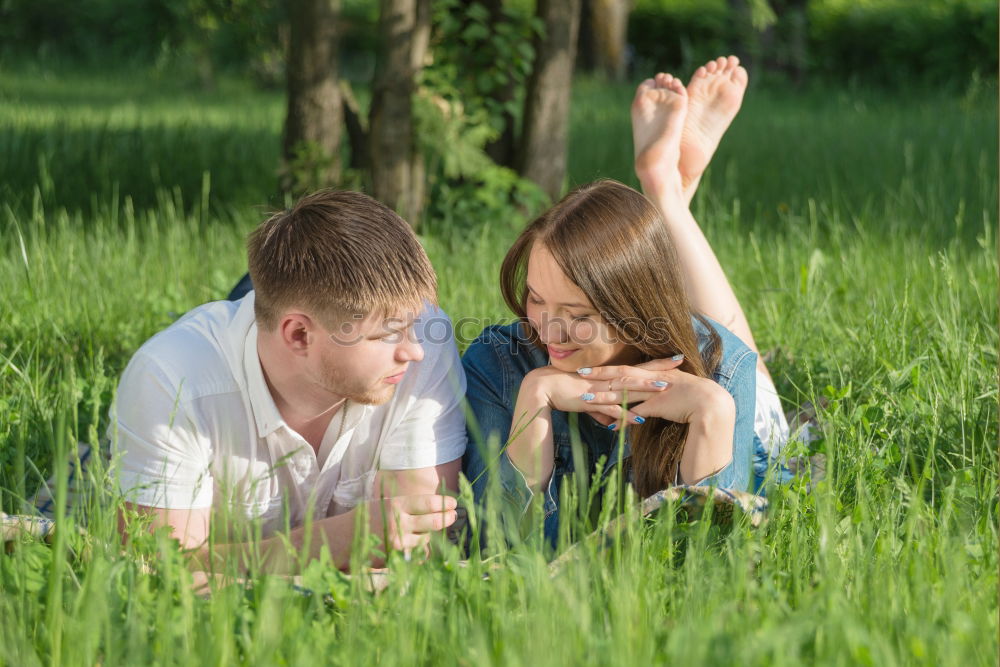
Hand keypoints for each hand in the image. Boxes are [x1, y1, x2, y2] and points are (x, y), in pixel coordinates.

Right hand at [367, 494, 457, 557]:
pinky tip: (412, 544)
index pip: (428, 503)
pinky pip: (416, 553)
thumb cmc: (368, 517)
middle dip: (447, 519)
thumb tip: (435, 507)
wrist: (343, 538)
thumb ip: (407, 506)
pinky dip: (418, 549)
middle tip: (452, 516)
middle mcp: (399, 523)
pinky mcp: (395, 557)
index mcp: (397, 505)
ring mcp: (398, 542)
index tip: (453, 504)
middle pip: (434, 522)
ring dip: (428, 535)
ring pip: (426, 539)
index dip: (445, 503)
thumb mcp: (386, 504)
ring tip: (423, 530)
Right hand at [523, 359, 674, 427]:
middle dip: (658, 370)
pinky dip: (624, 414)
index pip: (637, 368)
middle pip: (637, 374)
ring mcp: (599, 389)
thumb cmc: (565, 391)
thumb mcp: (588, 400)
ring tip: (664, 390)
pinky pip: (610, 408)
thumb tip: (612, 420)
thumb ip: (603, 410)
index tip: (676, 358)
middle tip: (680, 364)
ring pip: (626, 388)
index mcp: (608, 376)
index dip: (657, 364)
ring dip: (644, 389)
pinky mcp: (590, 400)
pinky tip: (637, 419)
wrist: (543, 387)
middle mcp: (606, 379)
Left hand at [576, 356, 732, 425]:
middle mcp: (652, 379)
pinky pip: (637, 413)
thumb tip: (644, 400)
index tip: (587, 369)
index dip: (605, 368)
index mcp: (653, 373)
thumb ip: (657, 392)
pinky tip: (611, 426)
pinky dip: (624, 419)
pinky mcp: (659, 406)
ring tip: (586, 401)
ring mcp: (654, 392)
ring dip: (605, 397)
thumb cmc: (694, 396)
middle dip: (599, 375)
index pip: (625, 368)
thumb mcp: (673, 388)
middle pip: (620, 375)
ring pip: (624, 392)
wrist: (711, 402)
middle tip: (579, 374)